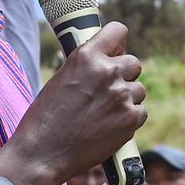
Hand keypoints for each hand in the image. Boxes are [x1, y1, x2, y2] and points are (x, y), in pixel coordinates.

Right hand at [0, 24, 146, 184]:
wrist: (42, 153)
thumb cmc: (45, 118)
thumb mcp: (62, 78)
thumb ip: (88, 67)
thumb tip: (109, 61)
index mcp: (86, 56)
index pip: (119, 31)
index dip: (117, 44)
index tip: (115, 52)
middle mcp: (107, 71)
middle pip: (134, 63)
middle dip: (123, 75)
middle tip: (106, 93)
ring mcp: (122, 96)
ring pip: (139, 90)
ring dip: (127, 99)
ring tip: (103, 114)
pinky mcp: (131, 119)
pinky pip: (141, 112)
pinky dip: (129, 119)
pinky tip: (109, 126)